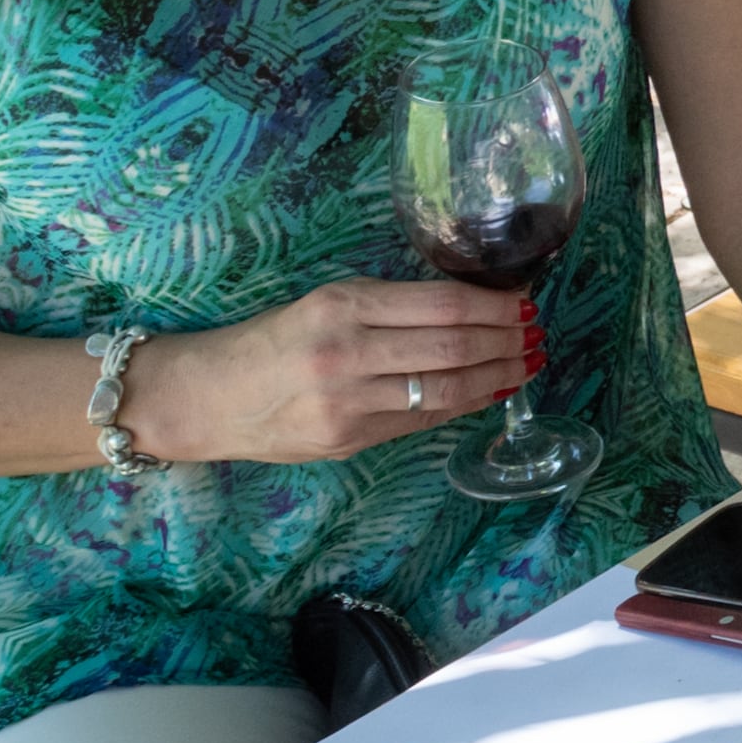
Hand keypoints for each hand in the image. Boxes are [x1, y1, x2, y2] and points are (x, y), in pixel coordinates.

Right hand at [140, 279, 535, 467]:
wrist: (204, 398)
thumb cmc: (266, 342)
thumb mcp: (322, 305)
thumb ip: (386, 308)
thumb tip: (469, 309)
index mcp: (341, 306)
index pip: (442, 304)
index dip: (494, 306)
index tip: (524, 301)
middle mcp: (346, 352)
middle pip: (453, 347)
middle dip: (507, 340)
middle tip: (537, 333)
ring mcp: (348, 403)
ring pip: (445, 389)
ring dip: (498, 376)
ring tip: (528, 362)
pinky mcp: (348, 441)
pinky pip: (422, 421)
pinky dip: (466, 404)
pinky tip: (492, 391)